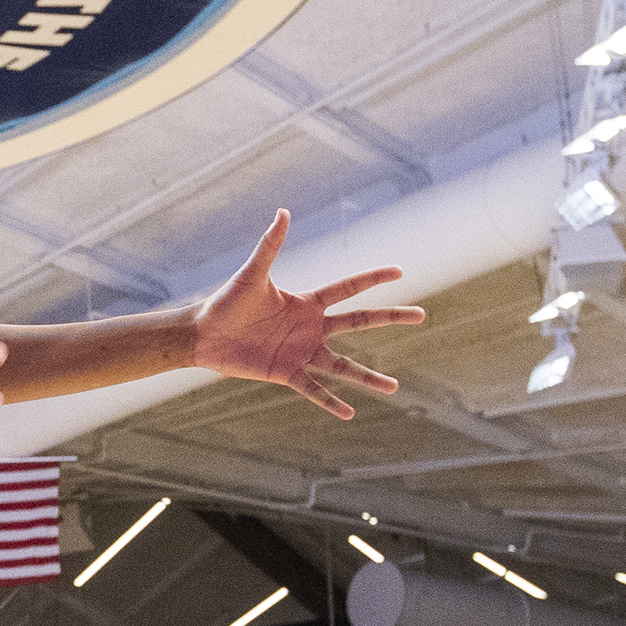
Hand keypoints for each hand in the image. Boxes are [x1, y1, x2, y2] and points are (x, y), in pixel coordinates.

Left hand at [186, 212, 422, 419]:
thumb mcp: (253, 274)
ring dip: (367, 377)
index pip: (348, 288)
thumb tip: (283, 211)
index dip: (372, 279)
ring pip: (343, 366)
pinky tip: (349, 414)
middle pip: (359, 321)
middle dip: (390, 318)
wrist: (205, 334)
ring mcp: (301, 352)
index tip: (400, 272)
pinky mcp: (286, 373)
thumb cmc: (227, 301)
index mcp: (307, 302)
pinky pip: (313, 390)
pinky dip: (330, 402)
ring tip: (394, 387)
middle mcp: (311, 328)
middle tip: (421, 315)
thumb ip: (270, 245)